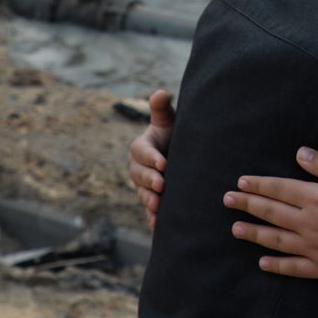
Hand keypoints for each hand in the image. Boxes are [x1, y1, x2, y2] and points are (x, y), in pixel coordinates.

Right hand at [126, 89, 175, 226]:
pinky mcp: (151, 199)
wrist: (179, 155)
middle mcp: (138, 168)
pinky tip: (157, 224)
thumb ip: (162, 110)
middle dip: (149, 180)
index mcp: (141, 147)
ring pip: (142, 193)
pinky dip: (152, 217)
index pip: (142, 152)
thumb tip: (161, 93)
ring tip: (158, 206)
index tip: (164, 163)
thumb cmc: (173, 134)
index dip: (151, 158)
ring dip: (148, 200)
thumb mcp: (168, 121)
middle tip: (161, 185)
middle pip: (139, 175)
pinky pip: (148, 210)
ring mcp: (143, 185)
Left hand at [224, 147, 317, 279]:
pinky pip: (294, 268)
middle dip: (247, 205)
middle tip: (227, 201)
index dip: (258, 185)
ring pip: (277, 241)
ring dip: (254, 234)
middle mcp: (312, 225)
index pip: (280, 189)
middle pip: (272, 213)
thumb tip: (299, 153)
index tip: (240, 182)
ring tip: (236, 229)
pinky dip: (276, 266)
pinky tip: (262, 262)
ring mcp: (316, 249)